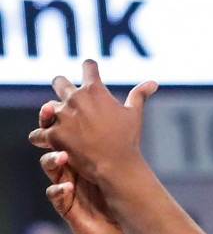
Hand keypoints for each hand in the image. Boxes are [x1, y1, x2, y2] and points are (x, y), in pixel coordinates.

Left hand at [29, 61, 156, 190]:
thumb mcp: (134, 115)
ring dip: (52, 117)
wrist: (117, 166)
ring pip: (46, 109)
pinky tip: (48, 142)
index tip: (90, 71)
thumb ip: (139, 94)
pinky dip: (42, 138)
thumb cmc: (127, 140)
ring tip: (61, 128)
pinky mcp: (53, 135)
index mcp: (95, 90)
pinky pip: (38, 133)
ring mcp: (62, 116)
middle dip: (62, 88)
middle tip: (69, 102)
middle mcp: (75, 98)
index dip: (90, 68)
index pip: (88, 66)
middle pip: (59, 81)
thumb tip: (153, 82)